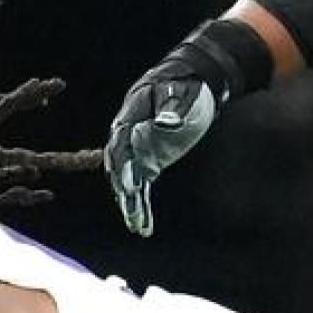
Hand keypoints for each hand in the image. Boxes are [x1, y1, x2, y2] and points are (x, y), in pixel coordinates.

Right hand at [107, 17, 272, 235]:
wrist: (191, 84)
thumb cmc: (186, 86)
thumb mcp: (182, 93)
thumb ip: (173, 108)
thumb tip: (166, 124)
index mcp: (130, 116)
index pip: (121, 142)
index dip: (123, 163)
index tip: (127, 183)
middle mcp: (128, 137)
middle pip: (121, 166)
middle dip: (125, 189)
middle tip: (131, 210)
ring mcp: (138, 152)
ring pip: (129, 182)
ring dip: (132, 205)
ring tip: (137, 227)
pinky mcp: (149, 163)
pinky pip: (142, 188)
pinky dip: (142, 206)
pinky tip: (143, 227)